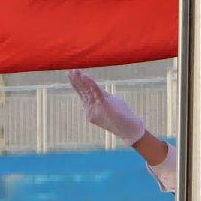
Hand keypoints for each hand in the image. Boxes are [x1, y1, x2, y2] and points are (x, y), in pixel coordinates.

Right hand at [70, 70, 175, 190]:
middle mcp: (91, 109)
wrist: (130, 130)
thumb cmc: (123, 117)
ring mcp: (96, 108)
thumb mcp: (111, 103)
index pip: (82, 94)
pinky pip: (95, 91)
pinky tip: (84, 75)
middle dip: (75, 81)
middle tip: (69, 71)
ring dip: (80, 79)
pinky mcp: (104, 105)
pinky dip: (90, 82)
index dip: (77, 84)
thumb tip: (96, 88)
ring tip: (74, 71)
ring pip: (87, 91)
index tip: (71, 74)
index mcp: (91, 108)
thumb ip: (102, 96)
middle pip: (82, 92)